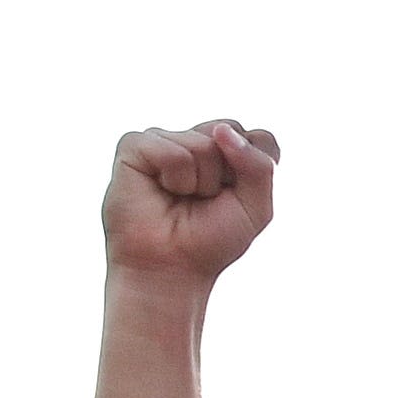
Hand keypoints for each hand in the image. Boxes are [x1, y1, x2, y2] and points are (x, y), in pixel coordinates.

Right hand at [103, 123, 279, 284]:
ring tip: (181, 198)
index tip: (238, 198)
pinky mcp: (135, 146)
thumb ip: (259, 166)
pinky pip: (169, 150)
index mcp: (228, 155)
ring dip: (199, 181)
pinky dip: (173, 177)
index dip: (257, 169)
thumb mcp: (256, 208)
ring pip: (201, 144)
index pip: (261, 138)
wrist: (170, 266)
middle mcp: (197, 142)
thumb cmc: (211, 240)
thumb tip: (221, 130)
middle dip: (227, 174)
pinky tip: (160, 190)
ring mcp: (166, 141)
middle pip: (230, 132)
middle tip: (206, 199)